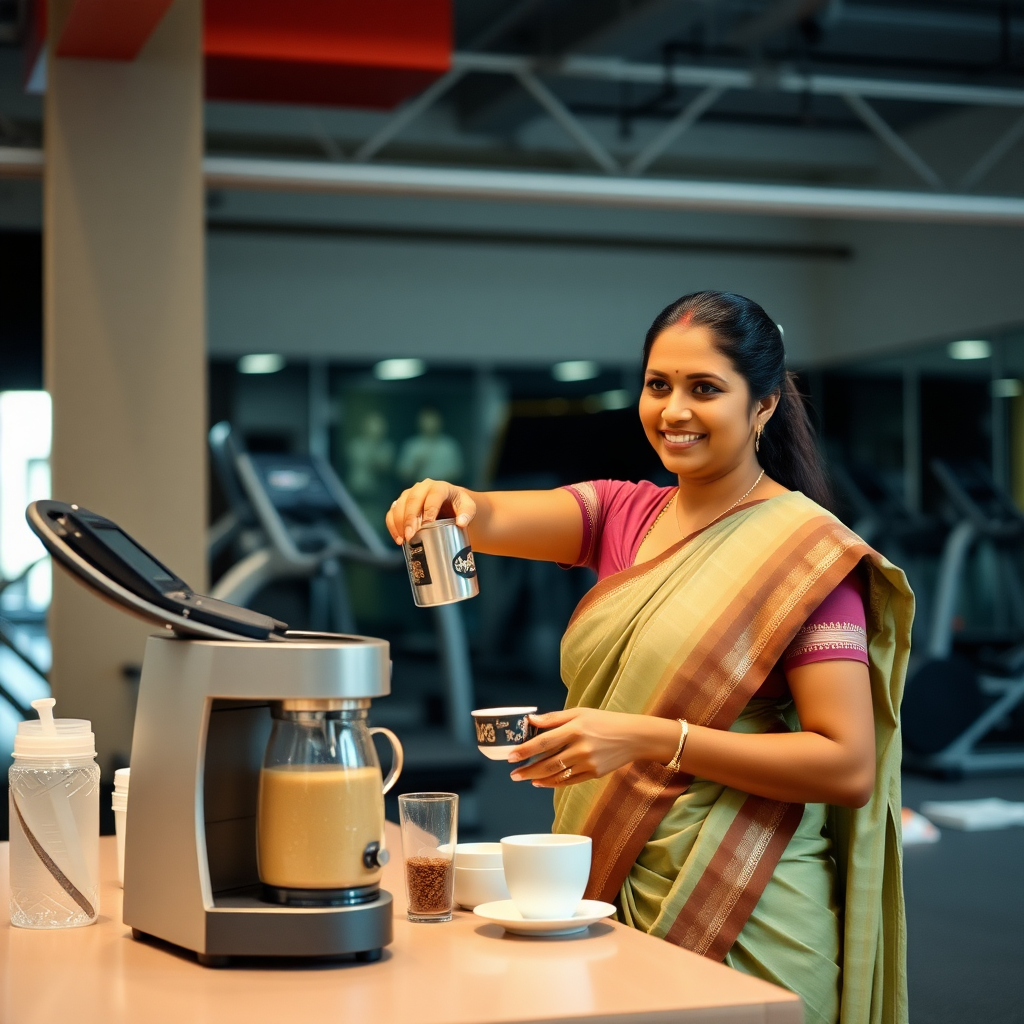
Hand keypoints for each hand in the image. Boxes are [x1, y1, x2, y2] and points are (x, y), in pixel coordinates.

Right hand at [386, 479, 476, 544]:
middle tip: (411, 535)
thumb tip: (461, 522)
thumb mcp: (468, 507)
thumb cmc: (459, 507)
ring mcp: (409, 494)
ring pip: (399, 505)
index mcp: (439, 487)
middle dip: (409, 519)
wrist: (450, 506)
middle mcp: (421, 488)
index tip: (428, 524)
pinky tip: (399, 539)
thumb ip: (467, 513)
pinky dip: (392, 526)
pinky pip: (391, 513)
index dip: (429, 509)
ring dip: (399, 523)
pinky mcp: (400, 504)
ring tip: (405, 540)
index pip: (433, 495)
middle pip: (412, 500)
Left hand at [507, 708, 675, 787]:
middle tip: (513, 774)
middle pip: (548, 762)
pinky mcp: (594, 774)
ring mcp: (588, 763)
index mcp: (576, 728)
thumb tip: (531, 720)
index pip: (544, 741)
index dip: (525, 750)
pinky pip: (569, 781)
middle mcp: (581, 747)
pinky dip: (553, 783)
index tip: (510, 756)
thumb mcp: (579, 712)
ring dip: (538, 778)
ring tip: (524, 778)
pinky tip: (541, 782)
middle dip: (528, 769)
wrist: (633, 737)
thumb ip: (554, 718)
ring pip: (557, 775)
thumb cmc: (604, 721)